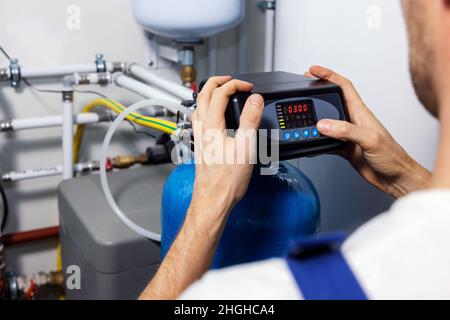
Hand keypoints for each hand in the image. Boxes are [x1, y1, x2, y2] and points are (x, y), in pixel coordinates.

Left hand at [191, 76, 264, 214]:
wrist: (213, 200)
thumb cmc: (226, 181)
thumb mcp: (245, 148)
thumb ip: (250, 120)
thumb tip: (255, 100)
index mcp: (211, 126)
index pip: (219, 93)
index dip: (235, 85)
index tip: (249, 87)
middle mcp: (201, 129)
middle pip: (203, 94)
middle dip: (218, 82)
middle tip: (232, 80)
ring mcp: (199, 137)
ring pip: (199, 106)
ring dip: (210, 93)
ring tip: (222, 91)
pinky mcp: (200, 145)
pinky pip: (199, 119)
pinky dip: (207, 108)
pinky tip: (214, 116)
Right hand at [305, 66, 430, 197]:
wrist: (395, 177)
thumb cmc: (392, 156)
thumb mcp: (370, 140)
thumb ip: (346, 131)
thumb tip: (323, 124)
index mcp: (361, 112)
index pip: (343, 86)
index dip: (328, 75)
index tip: (313, 70)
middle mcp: (353, 120)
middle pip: (332, 99)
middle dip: (318, 89)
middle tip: (304, 84)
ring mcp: (348, 134)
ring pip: (327, 120)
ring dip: (314, 115)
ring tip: (302, 112)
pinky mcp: (345, 148)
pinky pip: (326, 140)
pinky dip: (315, 140)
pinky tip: (310, 141)